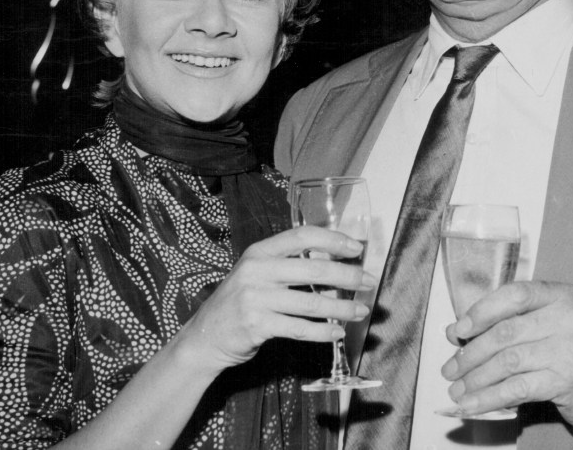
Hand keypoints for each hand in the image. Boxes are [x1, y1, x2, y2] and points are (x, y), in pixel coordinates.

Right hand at [175, 226, 372, 376]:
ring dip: (341, 308)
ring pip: (311, 303)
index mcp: (259, 251)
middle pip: (313, 270)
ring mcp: (255, 299)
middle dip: (347, 277)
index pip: (302, 236)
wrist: (204, 336)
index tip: (356, 248)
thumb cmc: (240, 301)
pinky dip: (322, 332)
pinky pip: (299, 329)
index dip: (333, 240)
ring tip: (360, 310)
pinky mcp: (256, 326)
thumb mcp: (257, 273)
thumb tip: (337, 265)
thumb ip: (288, 265)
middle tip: (368, 282)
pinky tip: (337, 333)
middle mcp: (256, 270)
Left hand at [440, 280, 572, 432]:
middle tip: (451, 367)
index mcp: (561, 295)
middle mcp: (569, 317)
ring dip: (476, 378)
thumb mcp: (543, 326)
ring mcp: (570, 349)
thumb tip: (456, 332)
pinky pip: (517, 388)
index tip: (459, 329)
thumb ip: (504, 323)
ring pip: (508, 361)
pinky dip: (489, 398)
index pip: (515, 295)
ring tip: (456, 388)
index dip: (482, 311)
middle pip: (507, 332)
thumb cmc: (569, 351)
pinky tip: (471, 405)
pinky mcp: (566, 380)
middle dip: (472, 352)